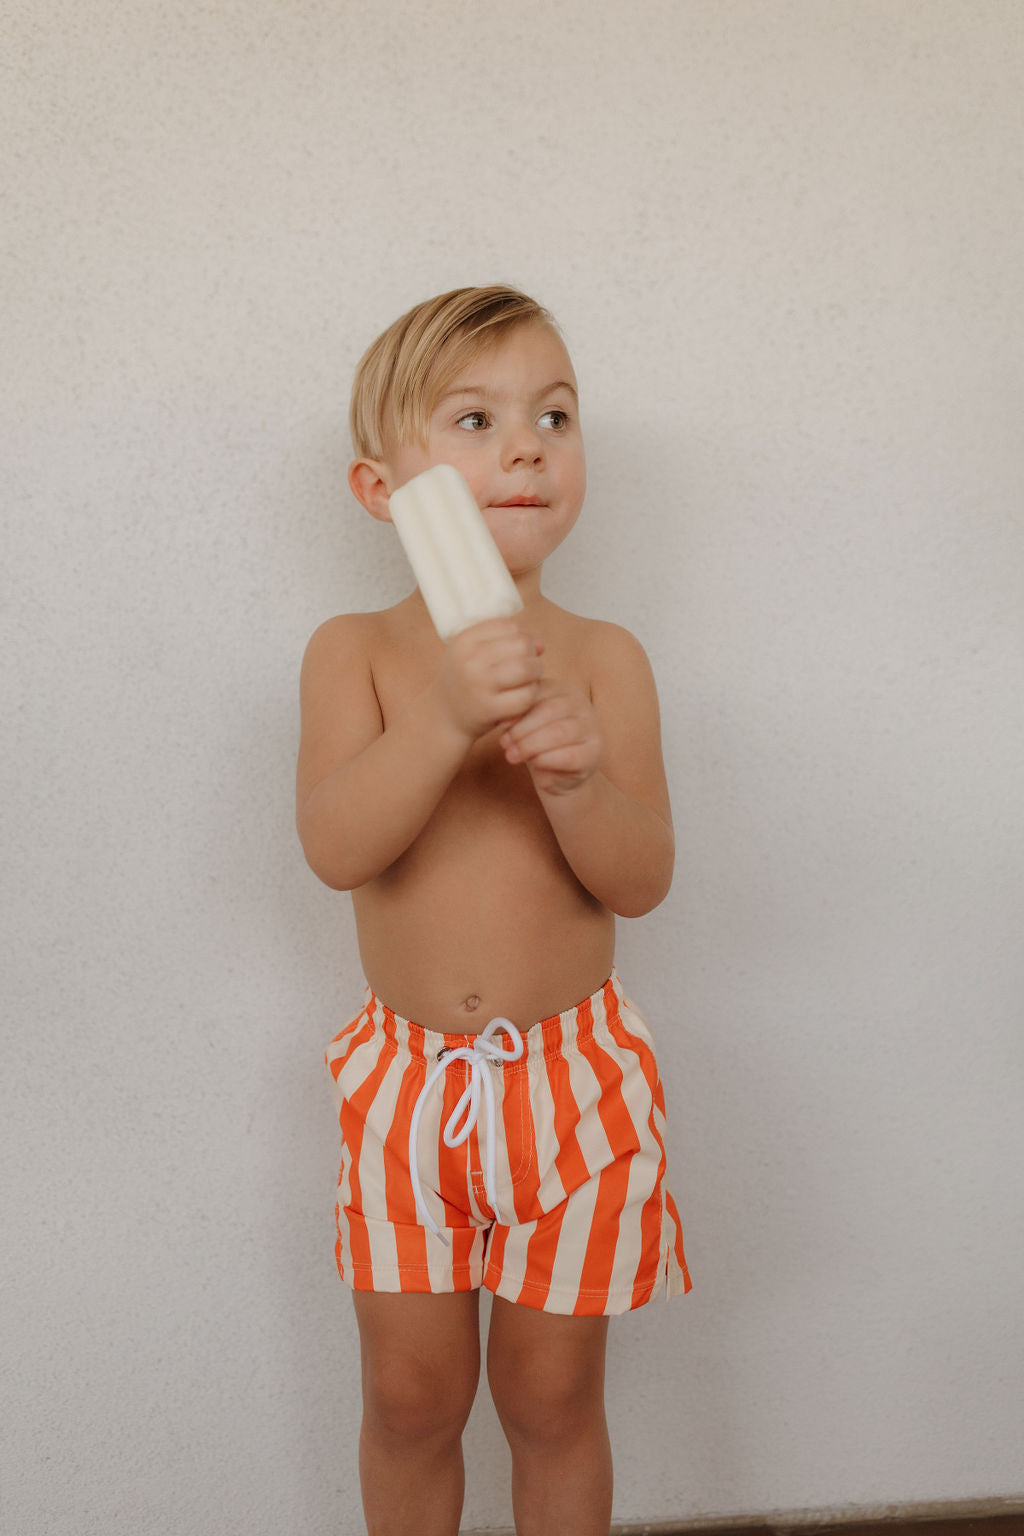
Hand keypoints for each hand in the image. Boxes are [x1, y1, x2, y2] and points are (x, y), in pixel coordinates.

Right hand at [434, 618, 543, 742]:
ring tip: (528, 680)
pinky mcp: (488, 709)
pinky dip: (531, 694)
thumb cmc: (465, 681)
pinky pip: (526, 695)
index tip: (520, 651)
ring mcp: (478, 685)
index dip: (523, 636)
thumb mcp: (470, 652)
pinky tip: (523, 697)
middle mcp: (469, 660)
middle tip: (528, 667)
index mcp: (465, 640)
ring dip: (536, 674)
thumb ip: (503, 641)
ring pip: (527, 668)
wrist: (443, 717)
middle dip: (532, 655)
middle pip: (521, 645)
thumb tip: (540, 645)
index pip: (509, 626)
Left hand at [499, 678, 603, 794]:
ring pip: (558, 732)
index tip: (501, 726)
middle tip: (505, 744)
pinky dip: (546, 761)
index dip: (518, 709)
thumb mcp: (527, 723)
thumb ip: (519, 715)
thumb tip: (503, 718)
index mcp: (562, 689)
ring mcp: (591, 728)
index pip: (539, 692)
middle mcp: (581, 704)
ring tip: (512, 756)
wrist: (559, 772)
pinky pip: (569, 756)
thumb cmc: (538, 741)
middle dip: (522, 729)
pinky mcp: (594, 753)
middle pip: (549, 711)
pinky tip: (534, 764)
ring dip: (530, 746)